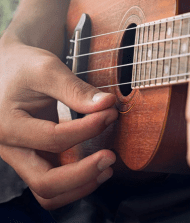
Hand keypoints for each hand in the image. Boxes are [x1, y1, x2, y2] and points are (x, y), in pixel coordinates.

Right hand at [0, 36, 117, 209]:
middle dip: (83, 173)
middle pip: (45, 182)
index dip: (88, 129)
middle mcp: (10, 149)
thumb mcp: (47, 69)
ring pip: (48, 192)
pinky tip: (96, 169)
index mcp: (6, 125)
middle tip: (111, 156)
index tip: (110, 112)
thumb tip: (107, 104)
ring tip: (107, 169)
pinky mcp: (34, 158)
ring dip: (80, 185)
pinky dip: (75, 183)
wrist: (9, 69)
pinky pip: (52, 184)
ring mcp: (21, 157)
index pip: (53, 138)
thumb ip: (76, 89)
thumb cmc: (24, 66)